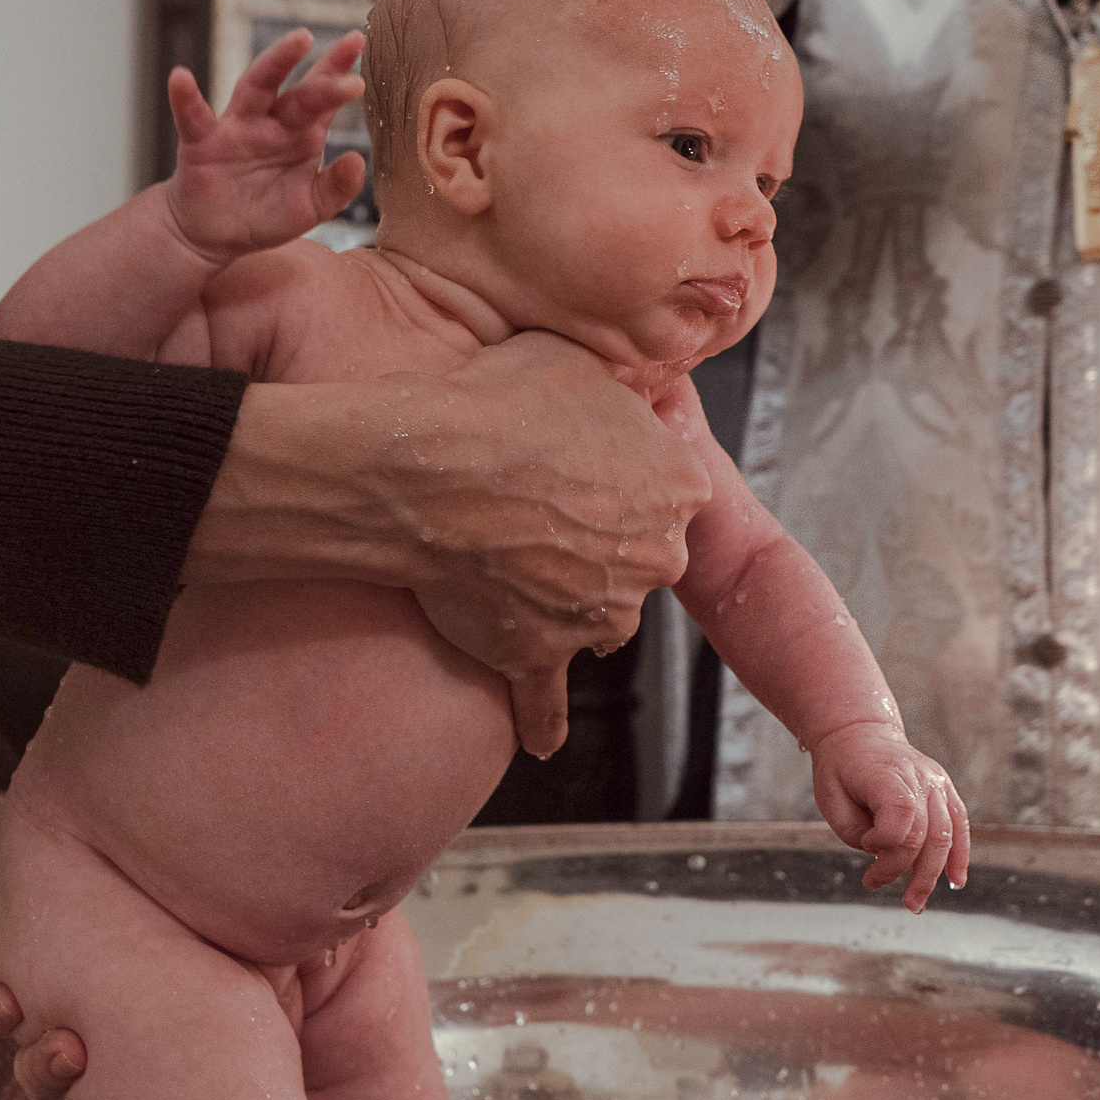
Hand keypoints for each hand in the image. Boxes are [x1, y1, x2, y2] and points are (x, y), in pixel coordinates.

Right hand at [163, 28, 368, 262]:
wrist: (216, 237)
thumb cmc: (265, 215)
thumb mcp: (310, 207)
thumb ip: (336, 187)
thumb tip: (358, 160)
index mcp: (301, 134)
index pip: (324, 100)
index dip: (341, 72)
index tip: (359, 42)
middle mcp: (272, 123)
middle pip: (300, 92)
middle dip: (326, 72)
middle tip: (352, 46)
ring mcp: (237, 128)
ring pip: (256, 88)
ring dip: (276, 63)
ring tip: (298, 41)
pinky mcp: (202, 143)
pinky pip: (193, 117)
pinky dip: (185, 98)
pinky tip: (181, 78)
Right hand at [186, 334, 713, 756]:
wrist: (422, 468)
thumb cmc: (493, 402)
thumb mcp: (575, 360)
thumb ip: (617, 387)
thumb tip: (621, 391)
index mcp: (677, 482)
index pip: (670, 488)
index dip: (620, 475)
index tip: (580, 467)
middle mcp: (655, 555)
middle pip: (640, 555)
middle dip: (599, 540)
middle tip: (538, 511)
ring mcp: (601, 612)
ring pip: (597, 616)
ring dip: (563, 601)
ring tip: (507, 566)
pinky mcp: (541, 654)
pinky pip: (546, 701)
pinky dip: (542, 720)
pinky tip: (541, 739)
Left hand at [810, 721, 971, 910]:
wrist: (858, 732)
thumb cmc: (841, 769)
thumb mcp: (830, 800)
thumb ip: (856, 833)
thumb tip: (885, 856)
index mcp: (888, 774)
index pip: (901, 817)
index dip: (883, 842)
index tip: (864, 845)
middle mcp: (920, 777)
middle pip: (925, 833)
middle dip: (902, 869)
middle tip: (874, 885)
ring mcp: (936, 782)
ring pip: (945, 835)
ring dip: (931, 874)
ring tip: (914, 903)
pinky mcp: (944, 789)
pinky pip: (959, 824)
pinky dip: (960, 854)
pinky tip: (956, 881)